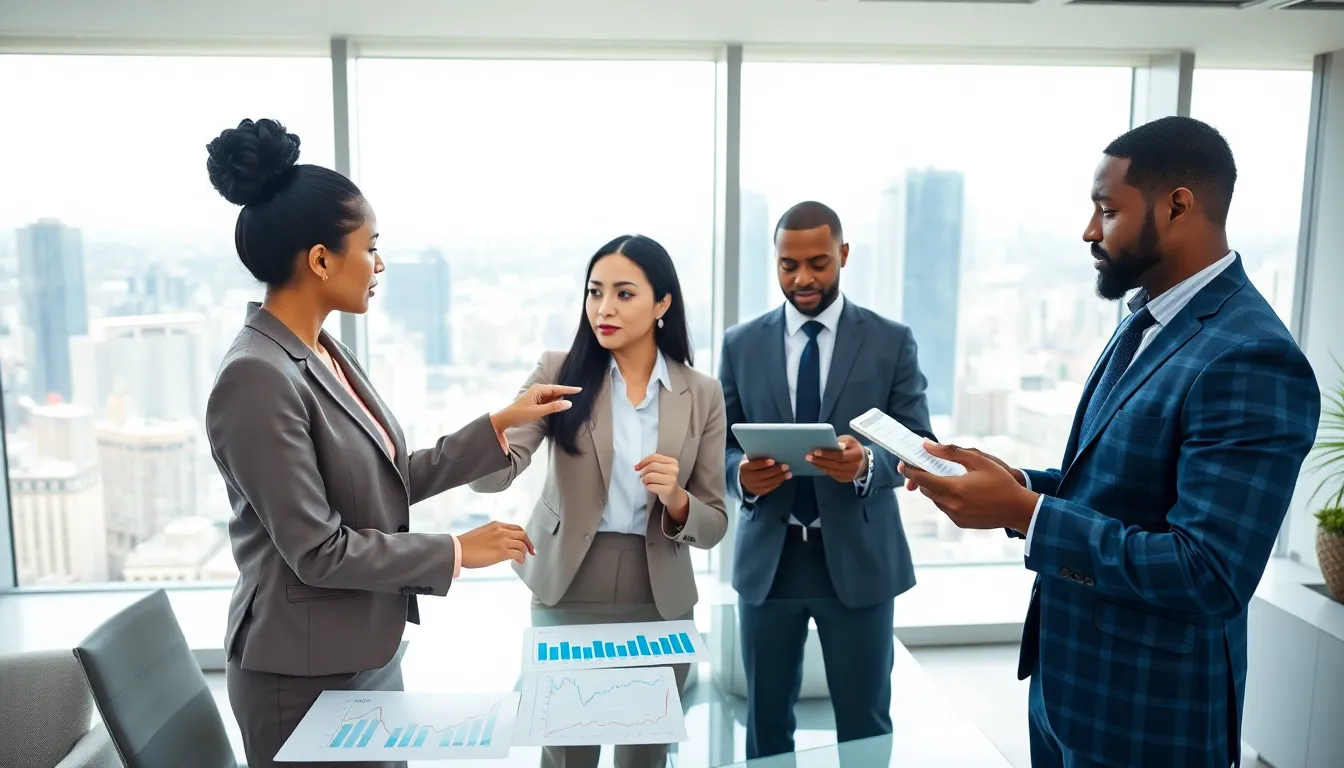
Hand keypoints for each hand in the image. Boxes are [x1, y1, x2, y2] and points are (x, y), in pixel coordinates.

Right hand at [458, 521, 535, 566]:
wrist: (458, 550)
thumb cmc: (466, 545)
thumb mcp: (482, 533)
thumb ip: (493, 535)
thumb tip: (499, 543)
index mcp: (496, 525)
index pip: (516, 527)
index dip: (523, 536)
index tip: (526, 542)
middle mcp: (501, 530)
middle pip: (522, 534)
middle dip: (528, 543)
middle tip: (531, 551)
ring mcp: (502, 540)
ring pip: (522, 544)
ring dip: (525, 552)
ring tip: (522, 558)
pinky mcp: (502, 551)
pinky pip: (518, 554)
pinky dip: (521, 558)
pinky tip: (519, 562)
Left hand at [490, 384, 580, 432]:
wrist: (505, 418)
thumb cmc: (519, 414)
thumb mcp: (537, 412)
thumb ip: (553, 407)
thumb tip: (568, 403)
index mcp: (538, 389)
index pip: (557, 388)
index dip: (569, 389)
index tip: (579, 389)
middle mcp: (538, 390)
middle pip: (556, 391)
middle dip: (567, 392)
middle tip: (579, 393)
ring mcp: (537, 396)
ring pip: (552, 396)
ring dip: (561, 398)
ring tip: (574, 398)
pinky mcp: (536, 402)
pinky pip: (548, 400)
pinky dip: (555, 402)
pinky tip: (561, 404)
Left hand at [636, 454, 688, 520]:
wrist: (673, 495)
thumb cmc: (664, 480)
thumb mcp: (662, 469)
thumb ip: (652, 464)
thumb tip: (637, 466)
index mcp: (672, 462)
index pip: (654, 457)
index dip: (643, 461)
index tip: (637, 467)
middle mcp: (674, 470)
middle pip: (651, 466)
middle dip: (644, 472)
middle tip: (644, 477)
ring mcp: (672, 480)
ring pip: (650, 476)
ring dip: (645, 480)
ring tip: (647, 482)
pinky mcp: (668, 490)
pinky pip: (651, 486)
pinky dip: (648, 487)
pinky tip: (651, 487)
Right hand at [739, 455, 790, 496]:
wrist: (744, 479)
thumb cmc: (750, 464)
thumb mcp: (750, 458)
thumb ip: (758, 456)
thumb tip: (773, 452)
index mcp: (744, 467)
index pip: (754, 465)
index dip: (763, 463)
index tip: (773, 460)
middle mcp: (748, 478)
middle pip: (763, 475)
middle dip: (776, 470)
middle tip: (786, 466)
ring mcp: (753, 486)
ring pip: (768, 482)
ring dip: (780, 477)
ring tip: (788, 473)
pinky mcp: (759, 492)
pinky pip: (770, 488)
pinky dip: (778, 482)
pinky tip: (783, 478)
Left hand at [805, 434, 867, 482]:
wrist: (864, 463)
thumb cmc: (855, 449)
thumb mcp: (851, 441)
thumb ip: (843, 441)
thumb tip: (834, 444)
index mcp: (856, 455)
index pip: (840, 456)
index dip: (828, 454)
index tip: (816, 451)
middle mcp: (853, 467)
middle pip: (834, 464)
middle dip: (820, 460)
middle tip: (808, 456)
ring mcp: (848, 475)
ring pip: (831, 471)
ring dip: (819, 465)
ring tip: (810, 460)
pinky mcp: (844, 479)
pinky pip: (831, 474)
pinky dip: (823, 469)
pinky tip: (816, 464)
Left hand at [897, 442, 1037, 531]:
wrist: (1019, 509)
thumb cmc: (1002, 482)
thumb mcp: (979, 460)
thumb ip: (951, 452)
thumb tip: (927, 446)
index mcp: (954, 488)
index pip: (922, 478)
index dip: (910, 470)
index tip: (903, 464)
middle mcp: (952, 505)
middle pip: (926, 489)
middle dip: (924, 478)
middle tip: (927, 468)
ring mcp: (956, 516)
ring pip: (935, 500)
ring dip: (936, 489)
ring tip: (949, 478)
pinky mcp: (961, 523)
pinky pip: (946, 509)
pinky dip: (947, 499)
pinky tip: (961, 492)